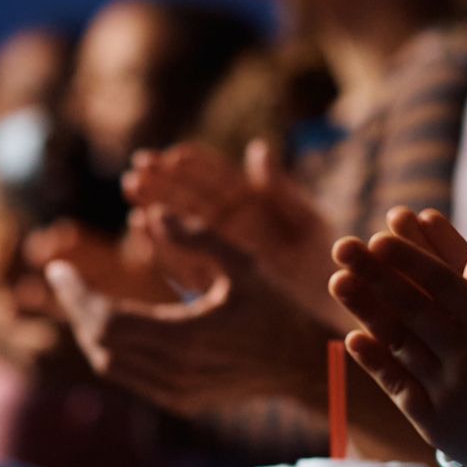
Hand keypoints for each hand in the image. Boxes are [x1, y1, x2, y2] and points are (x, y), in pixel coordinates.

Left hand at [45, 213, 326, 418]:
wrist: (303, 365)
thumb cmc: (276, 308)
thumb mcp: (244, 264)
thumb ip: (198, 236)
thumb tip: (150, 214)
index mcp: (184, 337)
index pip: (106, 319)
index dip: (75, 293)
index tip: (57, 269)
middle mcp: (175, 371)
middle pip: (100, 343)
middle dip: (76, 309)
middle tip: (63, 279)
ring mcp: (176, 393)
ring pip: (109, 366)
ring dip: (90, 331)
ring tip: (82, 299)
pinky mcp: (180, 402)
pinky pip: (129, 379)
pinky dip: (111, 351)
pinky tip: (113, 325)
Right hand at [124, 139, 343, 326]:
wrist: (332, 317)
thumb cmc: (328, 269)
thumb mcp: (308, 224)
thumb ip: (282, 190)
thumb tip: (257, 149)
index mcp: (256, 210)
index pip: (219, 181)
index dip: (198, 166)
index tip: (174, 154)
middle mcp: (233, 231)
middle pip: (192, 200)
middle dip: (166, 182)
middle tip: (139, 166)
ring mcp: (221, 258)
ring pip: (181, 228)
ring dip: (155, 204)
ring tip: (133, 186)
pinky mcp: (212, 285)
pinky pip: (181, 261)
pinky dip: (162, 243)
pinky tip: (143, 224)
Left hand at [328, 207, 466, 464]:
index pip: (446, 285)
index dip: (412, 260)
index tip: (381, 236)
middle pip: (415, 308)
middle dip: (377, 274)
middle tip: (344, 245)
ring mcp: (448, 389)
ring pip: (401, 343)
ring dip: (367, 311)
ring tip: (338, 280)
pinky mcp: (434, 421)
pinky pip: (400, 387)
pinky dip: (376, 363)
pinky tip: (352, 337)